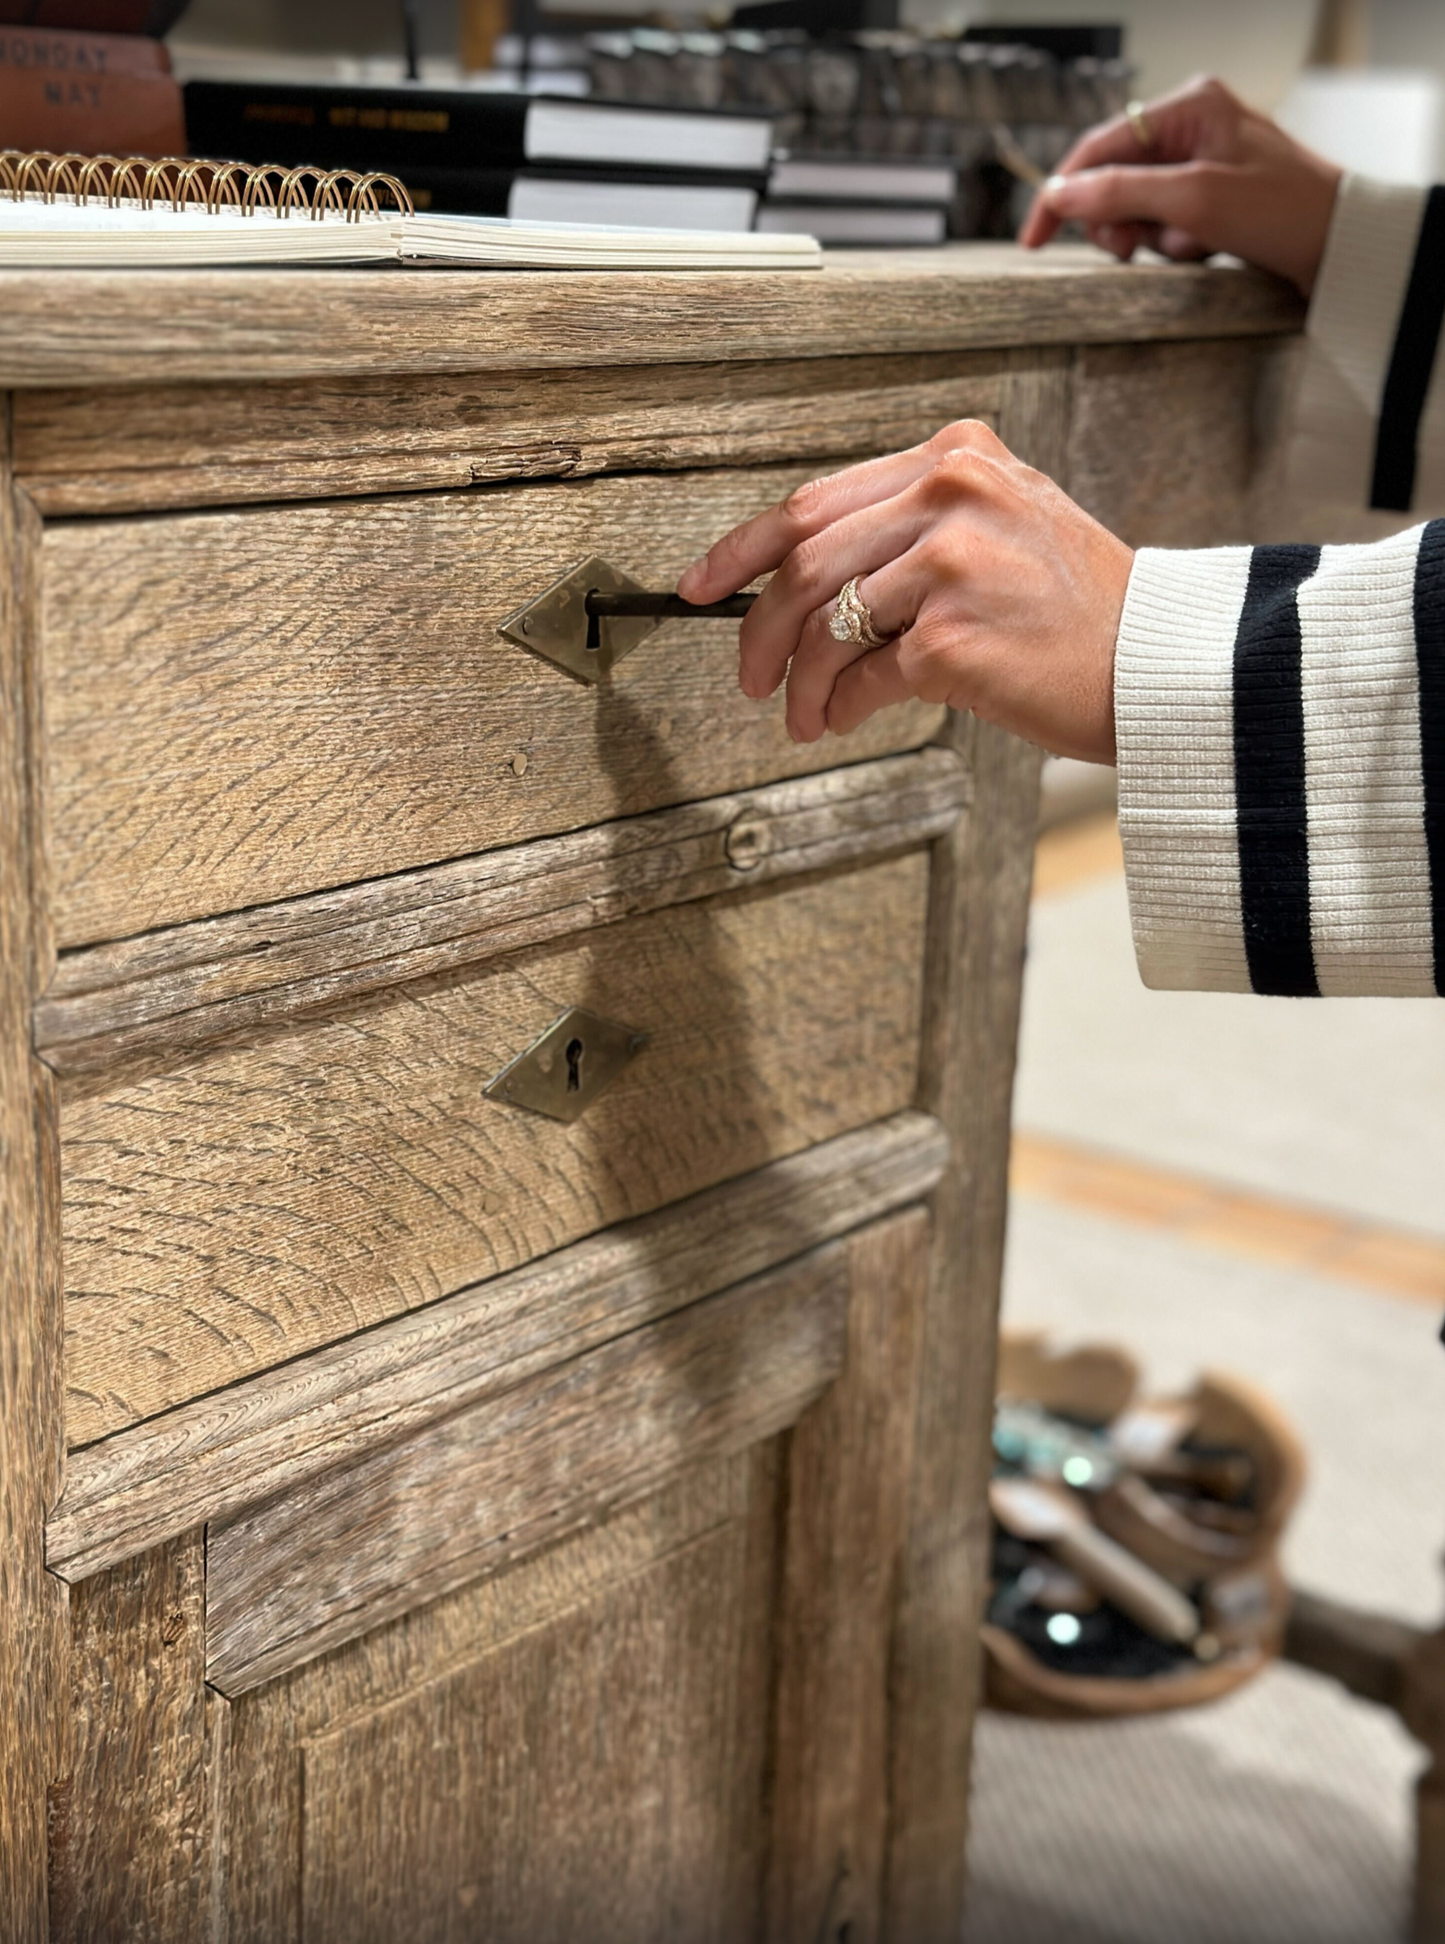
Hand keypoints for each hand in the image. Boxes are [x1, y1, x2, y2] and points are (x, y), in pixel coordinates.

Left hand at [676, 420, 1131, 763]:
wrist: (1155, 663)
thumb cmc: (1075, 612)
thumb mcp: (998, 530)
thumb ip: (909, 531)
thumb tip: (801, 584)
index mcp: (955, 457)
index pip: (815, 499)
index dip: (741, 548)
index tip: (703, 586)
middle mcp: (951, 492)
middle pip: (804, 558)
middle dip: (759, 627)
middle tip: (748, 673)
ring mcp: (951, 561)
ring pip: (824, 622)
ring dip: (800, 682)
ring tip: (805, 714)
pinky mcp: (951, 634)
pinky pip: (861, 676)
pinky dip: (840, 706)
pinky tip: (845, 718)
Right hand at [1018, 74, 1342, 296]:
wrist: (1340, 247)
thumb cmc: (1283, 211)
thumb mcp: (1193, 200)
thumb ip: (1120, 193)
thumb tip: (1059, 195)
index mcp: (1188, 106)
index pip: (1100, 147)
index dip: (1062, 194)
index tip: (1034, 238)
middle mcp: (1192, 126)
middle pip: (1114, 180)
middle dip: (1119, 221)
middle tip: (1132, 250)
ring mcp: (1201, 163)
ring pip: (1137, 209)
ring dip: (1153, 238)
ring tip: (1190, 247)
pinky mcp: (1211, 198)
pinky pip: (1165, 224)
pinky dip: (1175, 245)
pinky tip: (1204, 249)